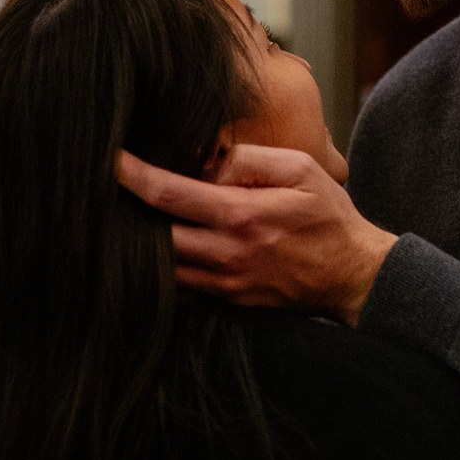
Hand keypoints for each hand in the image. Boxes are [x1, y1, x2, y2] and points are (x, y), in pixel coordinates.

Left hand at [117, 144, 399, 324]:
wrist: (354, 276)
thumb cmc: (329, 217)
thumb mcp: (301, 169)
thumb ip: (251, 159)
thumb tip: (208, 162)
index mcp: (240, 215)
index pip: (168, 194)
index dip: (132, 175)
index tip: (108, 160)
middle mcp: (226, 253)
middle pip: (152, 237)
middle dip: (125, 215)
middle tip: (105, 194)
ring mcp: (225, 282)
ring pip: (162, 268)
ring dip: (140, 246)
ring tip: (125, 220)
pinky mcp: (228, 300)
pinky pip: (180, 289)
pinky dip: (163, 272)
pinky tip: (156, 252)